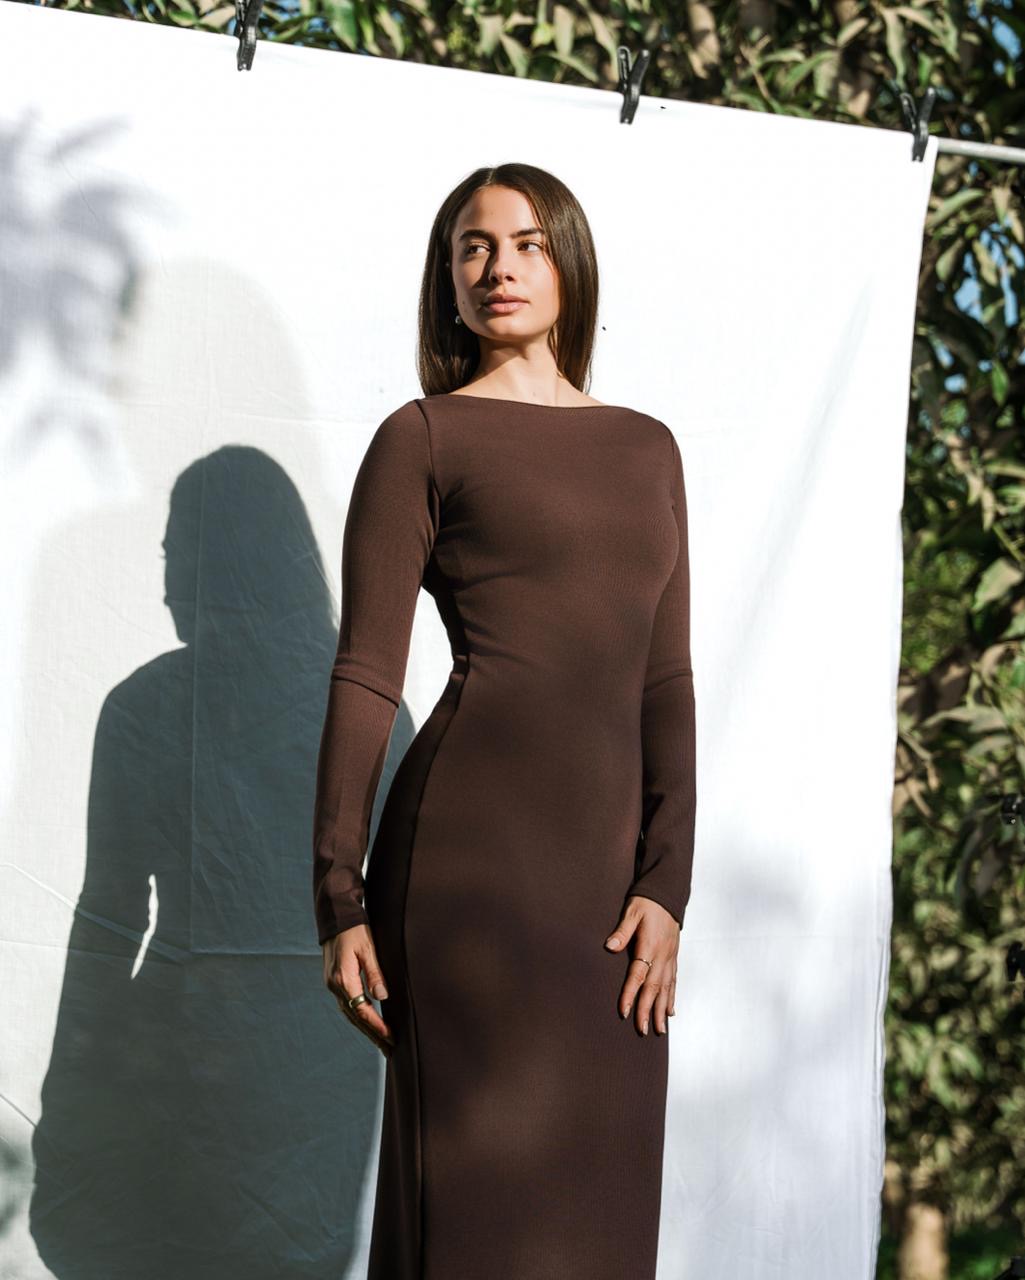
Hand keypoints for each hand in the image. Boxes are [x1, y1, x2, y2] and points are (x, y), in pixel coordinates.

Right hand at [323, 924, 394, 1057]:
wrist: (335, 916)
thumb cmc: (354, 929)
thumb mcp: (368, 949)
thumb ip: (374, 973)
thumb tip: (382, 997)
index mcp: (343, 979)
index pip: (361, 1010)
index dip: (377, 1026)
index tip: (391, 1037)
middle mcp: (334, 985)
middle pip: (354, 1017)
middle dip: (372, 1034)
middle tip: (389, 1050)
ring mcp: (332, 984)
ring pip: (350, 1013)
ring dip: (365, 1028)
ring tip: (381, 1042)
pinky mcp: (334, 980)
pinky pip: (347, 1005)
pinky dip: (358, 1016)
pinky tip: (368, 1022)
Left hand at [604, 896, 678, 1035]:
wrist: (667, 894)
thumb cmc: (646, 903)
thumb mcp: (631, 912)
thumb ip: (622, 931)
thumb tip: (609, 947)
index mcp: (650, 945)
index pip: (638, 975)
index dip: (630, 994)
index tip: (624, 1012)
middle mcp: (662, 955)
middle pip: (654, 987)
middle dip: (648, 1010)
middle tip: (643, 1030)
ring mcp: (670, 957)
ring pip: (666, 988)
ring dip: (662, 1010)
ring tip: (659, 1030)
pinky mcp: (673, 956)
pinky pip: (674, 981)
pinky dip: (672, 997)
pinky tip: (670, 1012)